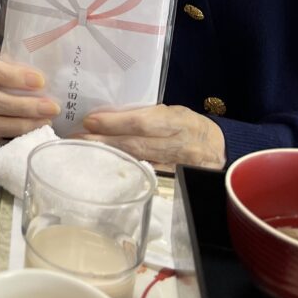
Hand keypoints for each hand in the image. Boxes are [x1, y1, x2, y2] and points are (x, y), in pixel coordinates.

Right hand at [0, 55, 59, 137]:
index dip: (12, 76)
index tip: (40, 81)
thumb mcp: (3, 63)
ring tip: (46, 120)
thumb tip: (48, 72)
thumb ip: (17, 66)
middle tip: (52, 107)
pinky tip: (34, 131)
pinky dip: (16, 135)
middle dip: (24, 106)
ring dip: (22, 124)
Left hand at [80, 104, 225, 168]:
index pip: (142, 122)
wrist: (220, 149)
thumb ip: (144, 116)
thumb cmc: (188, 127)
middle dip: (105, 142)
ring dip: (110, 158)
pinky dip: (126, 174)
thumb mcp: (171, 113)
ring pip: (140, 164)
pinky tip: (107, 170)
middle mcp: (181, 145)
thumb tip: (106, 117)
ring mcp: (180, 168)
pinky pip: (148, 180)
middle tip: (78, 139)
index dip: (114, 123)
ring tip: (85, 153)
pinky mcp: (178, 184)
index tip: (89, 121)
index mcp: (179, 121)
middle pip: (137, 144)